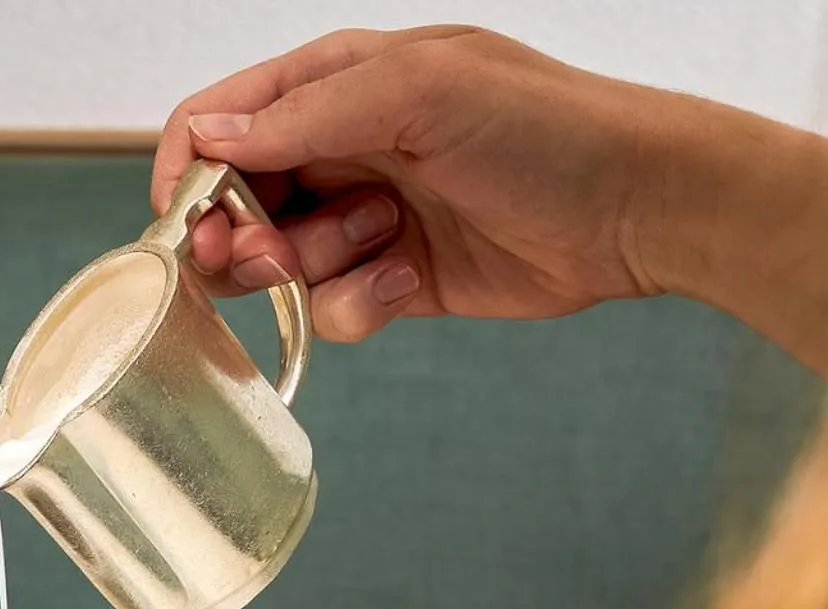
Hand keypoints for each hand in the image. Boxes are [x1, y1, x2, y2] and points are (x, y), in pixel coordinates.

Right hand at [152, 27, 685, 342]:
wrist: (637, 206)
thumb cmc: (543, 128)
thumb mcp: (419, 93)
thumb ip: (305, 115)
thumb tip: (208, 137)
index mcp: (335, 81)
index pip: (217, 119)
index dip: (190, 172)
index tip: (191, 223)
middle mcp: (339, 146)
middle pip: (233, 203)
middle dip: (240, 237)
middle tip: (267, 257)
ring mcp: (363, 216)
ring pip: (277, 265)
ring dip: (311, 269)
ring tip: (378, 244)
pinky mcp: (392, 279)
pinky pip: (331, 309)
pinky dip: (360, 305)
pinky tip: (411, 282)